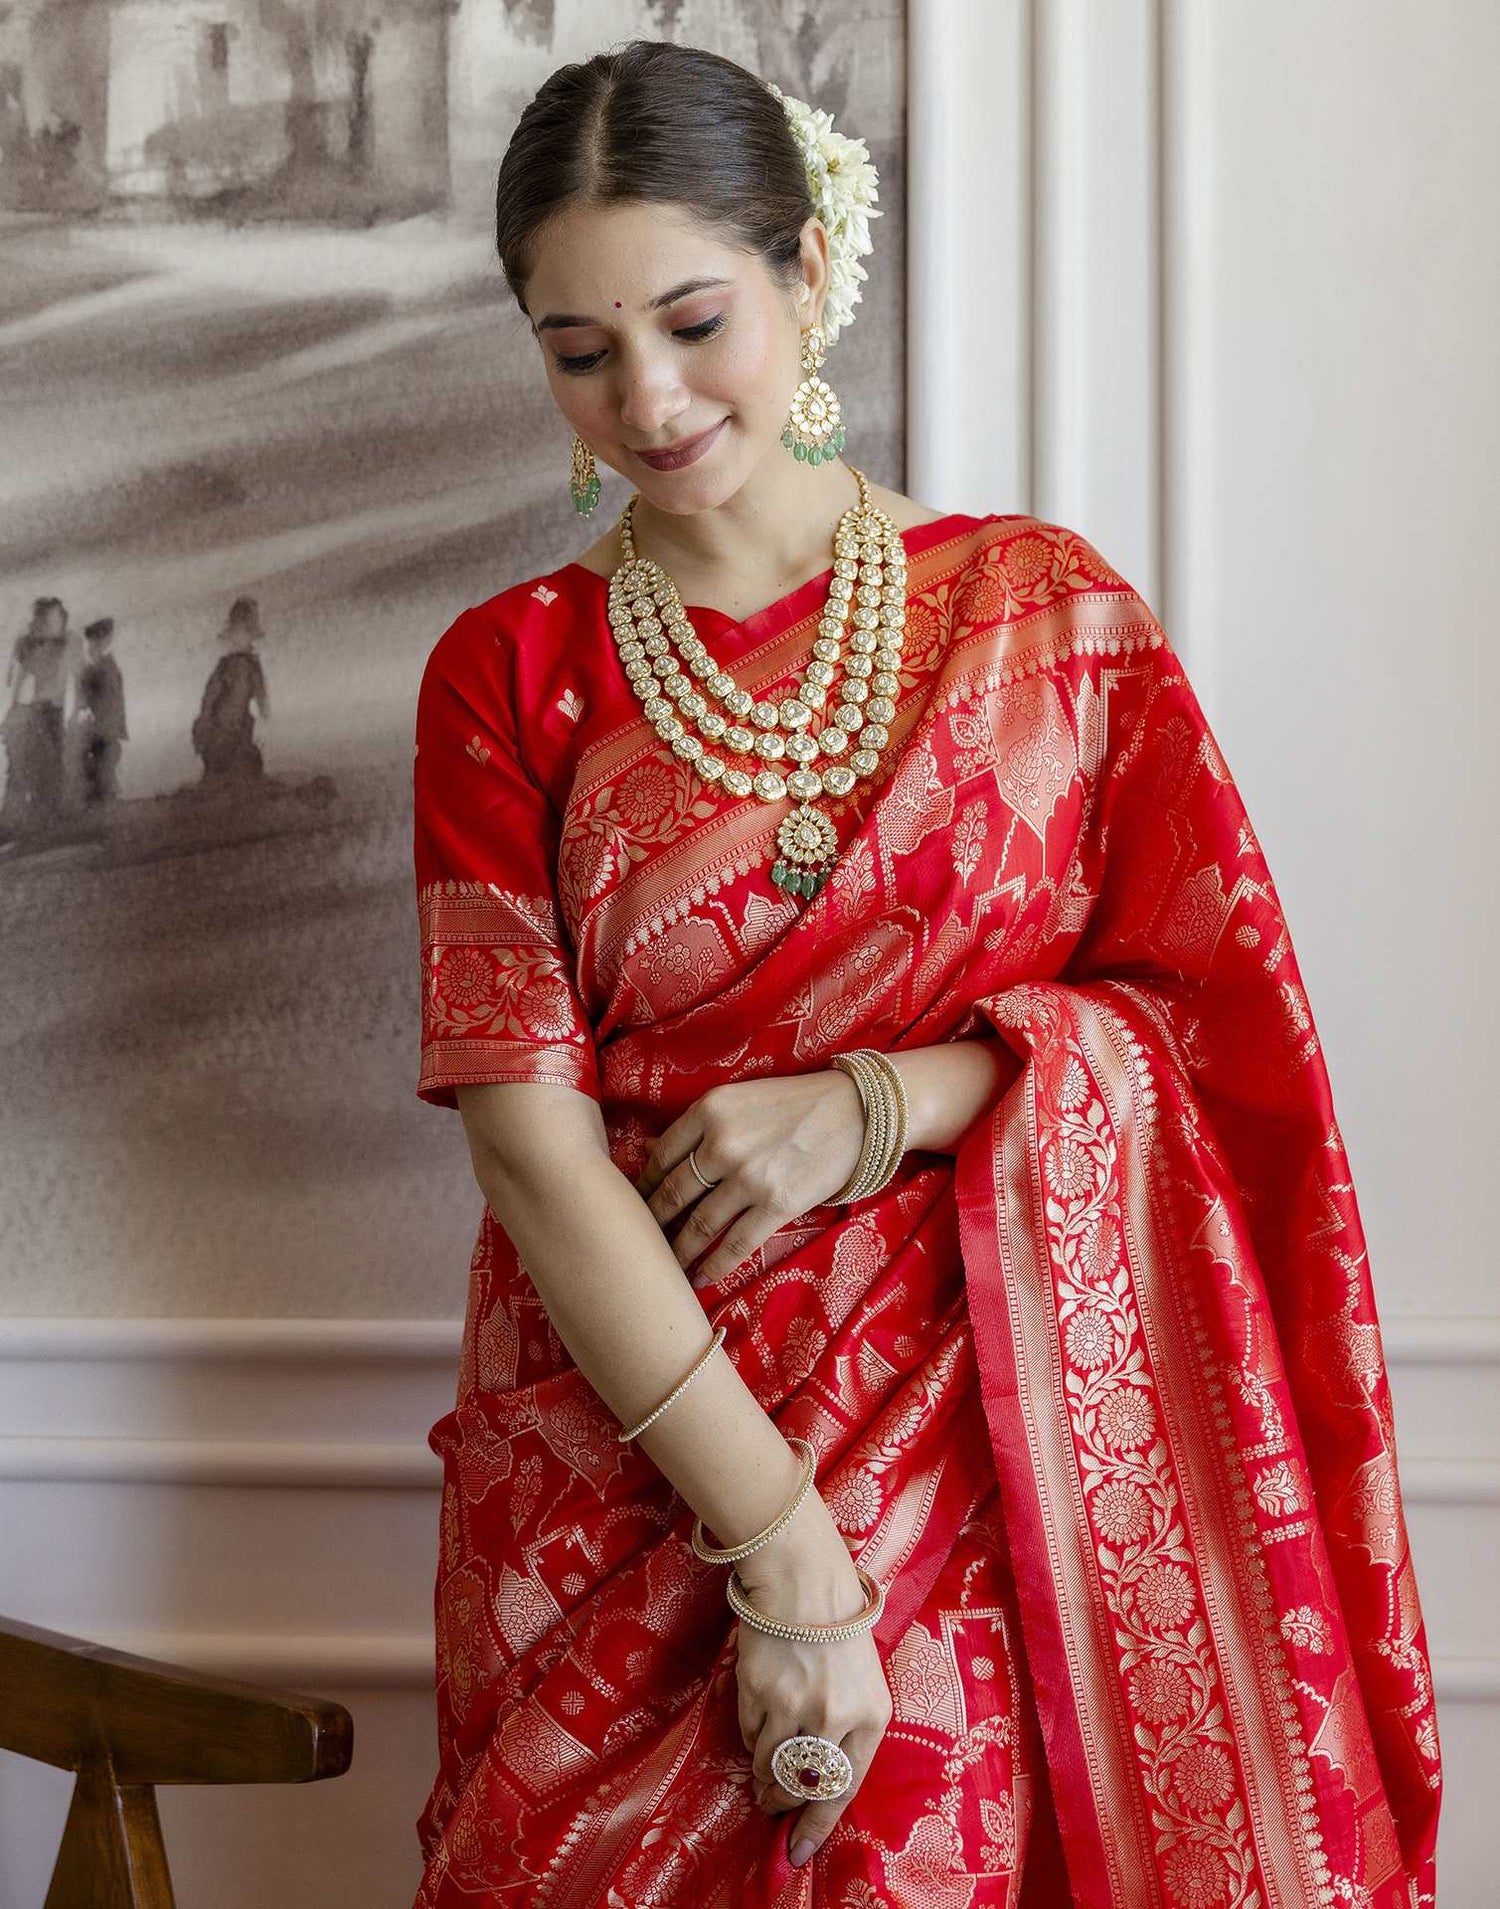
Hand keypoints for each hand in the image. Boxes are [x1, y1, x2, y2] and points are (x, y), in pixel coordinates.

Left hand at [632, 1071, 864, 1287]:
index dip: (644, 1186)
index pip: (661, 1156)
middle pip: (673, 1194)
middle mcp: (723, 1143)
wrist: (856, 1111)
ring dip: (678, 1252)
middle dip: (652, 1224)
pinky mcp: (777, 1205)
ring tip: (665, 1267)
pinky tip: (700, 1279)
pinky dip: (714, 1266)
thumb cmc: (794, 1103)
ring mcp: (749, 1177)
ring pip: (699, 1225)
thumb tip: (648, 1150)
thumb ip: (697, 1125)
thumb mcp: (739, 1100)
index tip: (634, 1205)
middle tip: (638, 1244)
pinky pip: (736, 1245)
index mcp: (710, 1110)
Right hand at [734, 1593, 892, 1867]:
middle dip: (784, 1803)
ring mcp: (795, 1704)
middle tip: (772, 1806)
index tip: (798, 1850)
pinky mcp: (760, 1691)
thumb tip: (817, 1785)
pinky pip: (750, 1736)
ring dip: (764, 1776)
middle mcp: (835, 1715)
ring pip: (771, 1766)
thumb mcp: (864, 1682)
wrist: (803, 1581)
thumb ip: (849, 1730)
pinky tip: (759, 1721)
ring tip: (762, 1770)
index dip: (816, 1825)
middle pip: (803, 1785)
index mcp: (871, 1714)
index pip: (843, 1788)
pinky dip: (752, 1739)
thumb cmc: (837, 1632)